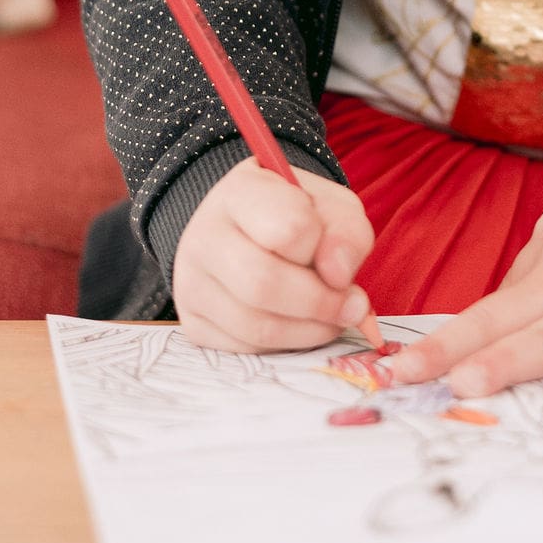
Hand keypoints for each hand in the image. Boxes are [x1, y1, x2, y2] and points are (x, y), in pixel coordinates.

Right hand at [173, 157, 375, 352]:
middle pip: (264, 283)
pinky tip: (299, 326)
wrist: (249, 235)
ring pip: (255, 326)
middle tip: (351, 306)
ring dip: (309, 331)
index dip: (325, 250)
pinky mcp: (193, 324)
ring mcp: (191, 282)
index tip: (337, 259)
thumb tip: (339, 278)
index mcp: (239, 192)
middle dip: (321, 303)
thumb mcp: (333, 208)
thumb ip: (347, 234)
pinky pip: (245, 349)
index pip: (289, 229)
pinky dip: (285, 346)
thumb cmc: (297, 217)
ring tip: (331, 318)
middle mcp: (204, 235)